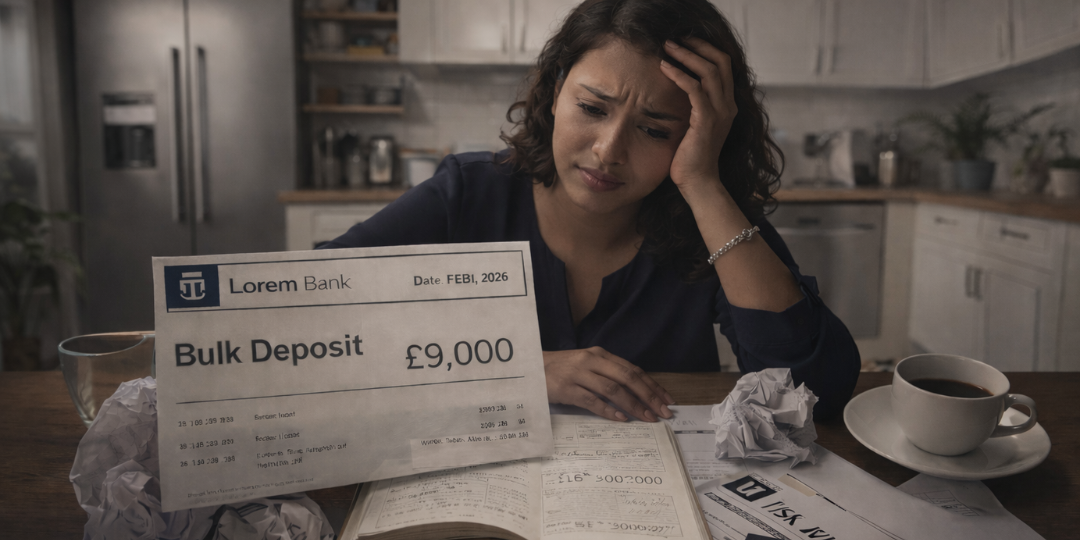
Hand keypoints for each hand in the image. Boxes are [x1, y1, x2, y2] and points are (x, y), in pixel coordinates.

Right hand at [543, 347, 674, 421]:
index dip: (652, 385)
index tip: (667, 400)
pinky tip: (622, 419)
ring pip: (613, 390)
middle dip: (649, 396)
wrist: (531, 368)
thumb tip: (637, 392)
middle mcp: (592, 361)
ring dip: (634, 405)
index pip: (633, 370)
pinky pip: (592, 401)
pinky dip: (609, 411)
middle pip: (628, 378)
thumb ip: (609, 374)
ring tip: (647, 418)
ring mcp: (579, 374)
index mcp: (600, 354)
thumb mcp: (588, 366)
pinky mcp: (567, 389)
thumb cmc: (563, 370)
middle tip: (664, 412)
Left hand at [659, 37, 737, 189]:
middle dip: (697, 46)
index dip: (705, 50)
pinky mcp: (707, 121)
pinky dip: (679, 75)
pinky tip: (665, 67)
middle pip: (720, 62)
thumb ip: (694, 107)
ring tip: (667, 48)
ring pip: (709, 72)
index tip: (685, 42)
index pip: (723, 66)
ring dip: (686, 56)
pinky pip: (695, 89)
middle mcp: (728, 106)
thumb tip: (678, 91)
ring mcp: (720, 113)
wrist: (698, 182)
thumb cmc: (691, 157)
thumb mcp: (696, 126)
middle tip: (674, 39)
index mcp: (727, 105)